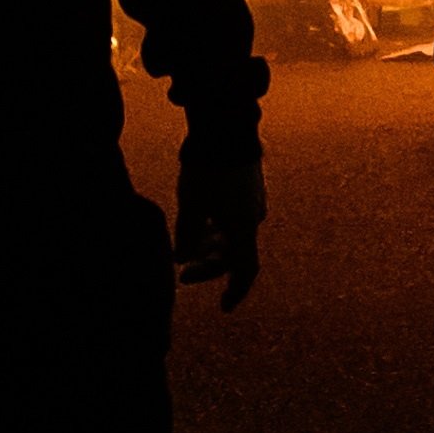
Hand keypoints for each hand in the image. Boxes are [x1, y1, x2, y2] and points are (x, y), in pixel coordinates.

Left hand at [174, 135, 264, 310]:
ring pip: (231, 234)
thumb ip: (188, 237)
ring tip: (184, 245)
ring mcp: (251, 199)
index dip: (235, 291)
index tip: (223, 306)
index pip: (245, 270)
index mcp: (243, 227)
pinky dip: (215, 226)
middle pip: (233, 252)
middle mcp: (252, 216)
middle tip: (181, 272)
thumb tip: (183, 259)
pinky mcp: (247, 184)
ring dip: (209, 245)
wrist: (225, 125)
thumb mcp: (191, 206)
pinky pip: (232, 216)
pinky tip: (197, 220)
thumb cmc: (207, 170)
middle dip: (207, 265)